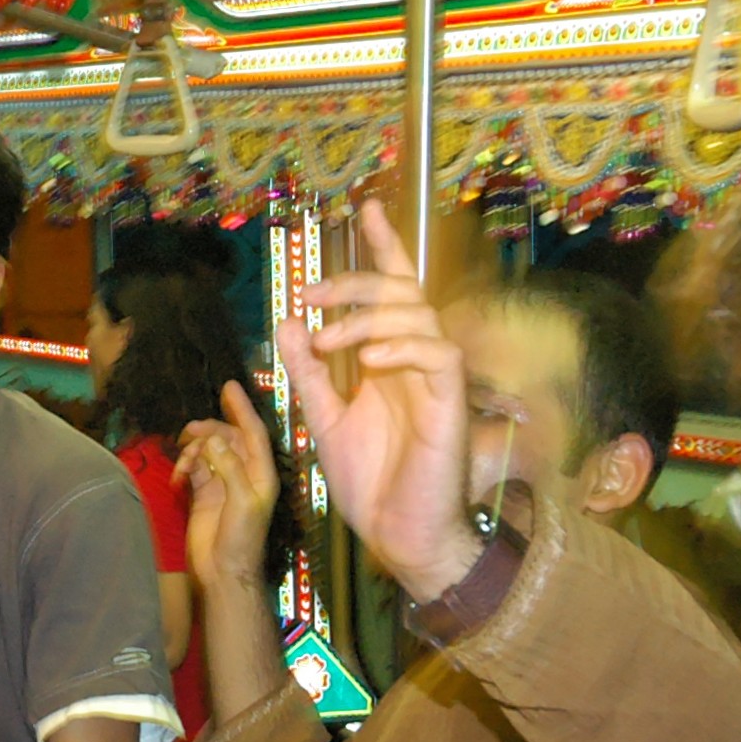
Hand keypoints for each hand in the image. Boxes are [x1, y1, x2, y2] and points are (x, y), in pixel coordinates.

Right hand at [177, 379, 280, 592]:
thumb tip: (211, 439)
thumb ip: (229, 466)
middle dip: (208, 430)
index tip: (227, 386)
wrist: (224, 572)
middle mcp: (244, 473)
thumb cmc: (242, 539)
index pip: (253, 432)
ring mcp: (223, 482)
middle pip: (226, 437)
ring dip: (194, 449)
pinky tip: (179, 477)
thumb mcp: (242, 500)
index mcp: (261, 473)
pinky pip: (194, 467)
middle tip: (188, 431)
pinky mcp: (204, 493)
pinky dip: (185, 467)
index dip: (242, 408)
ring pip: (208, 450)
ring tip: (184, 460)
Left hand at [271, 197, 482, 602]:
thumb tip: (288, 323)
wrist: (395, 534)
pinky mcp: (452, 402)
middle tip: (311, 296)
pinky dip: (402, 346)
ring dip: (367, 318)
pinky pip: (439, 353)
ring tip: (329, 341)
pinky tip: (370, 360)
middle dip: (355, 283)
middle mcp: (416, 362)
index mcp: (390, 361)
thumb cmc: (370, 483)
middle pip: (401, 293)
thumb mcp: (325, 419)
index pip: (392, 292)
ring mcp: (437, 380)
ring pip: (418, 315)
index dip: (382, 248)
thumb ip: (310, 373)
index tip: (365, 208)